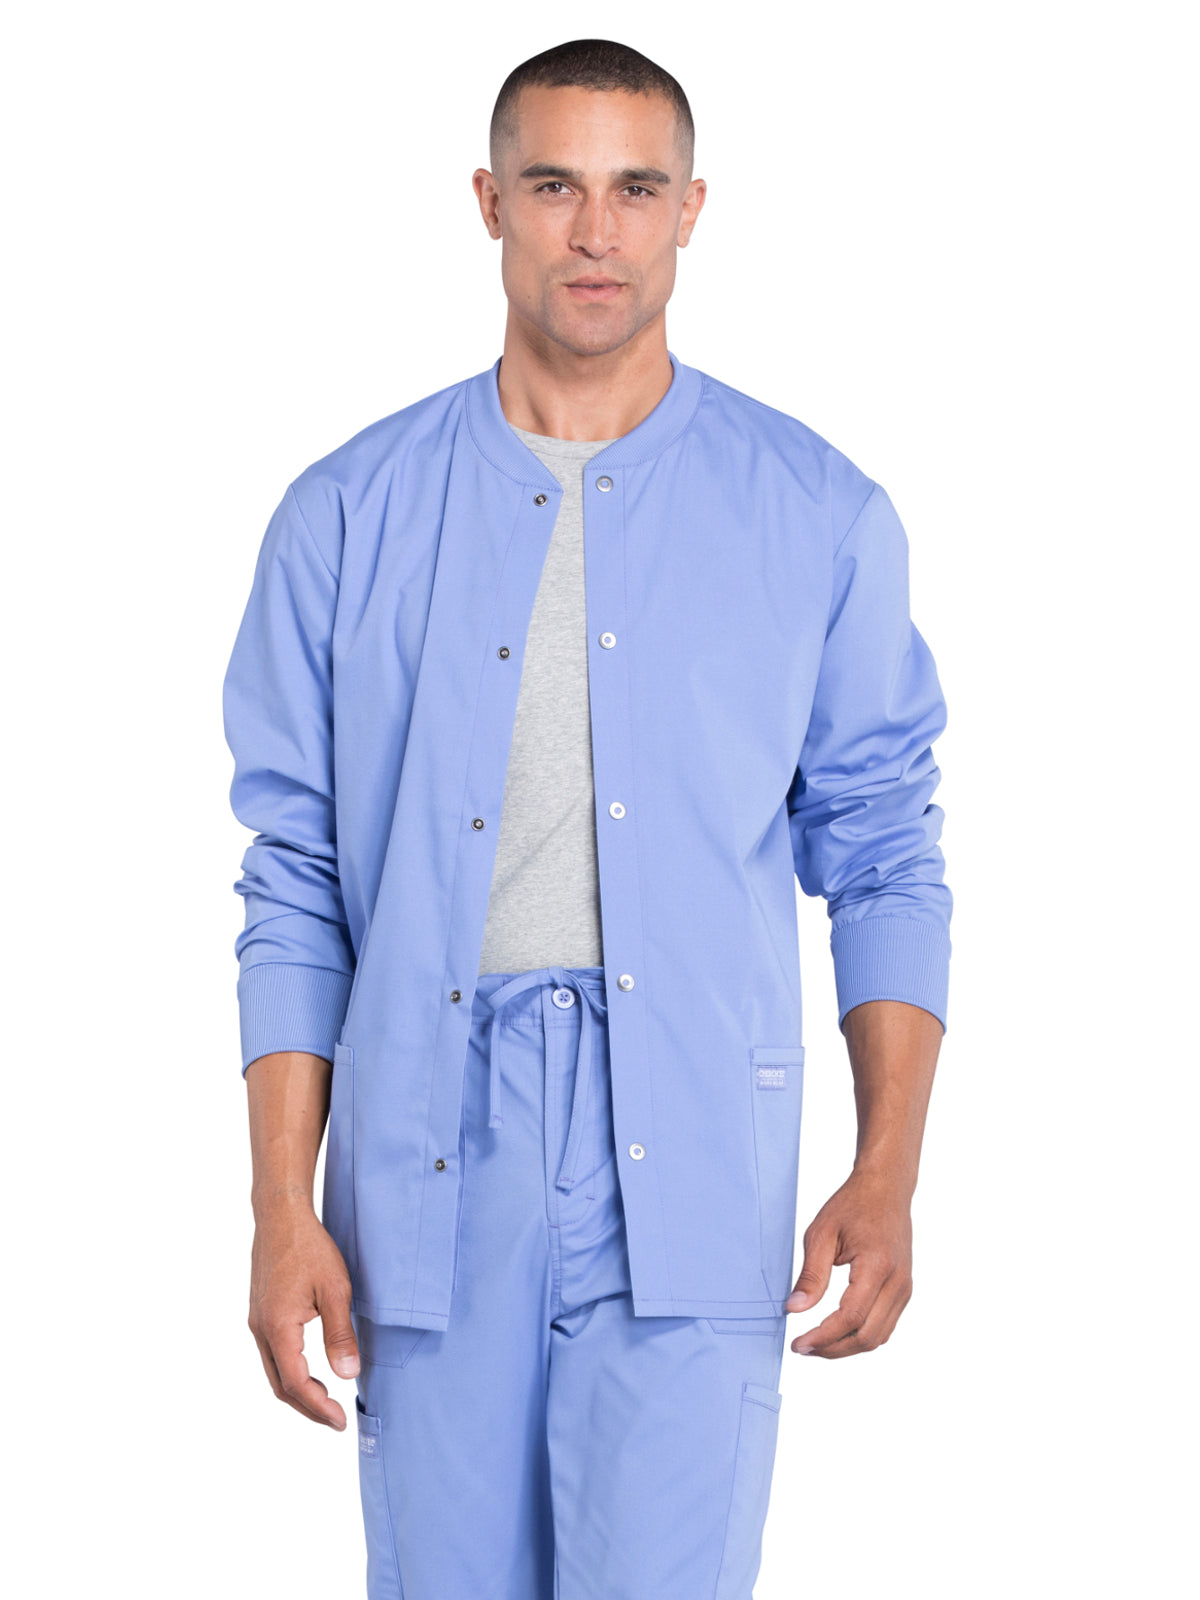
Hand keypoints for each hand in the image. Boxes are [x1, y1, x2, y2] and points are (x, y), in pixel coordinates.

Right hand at [248, 1205, 360, 1427]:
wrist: (281, 1216)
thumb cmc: (310, 1248)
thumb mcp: (336, 1290)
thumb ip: (340, 1335)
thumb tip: (347, 1376)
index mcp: (278, 1328)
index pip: (296, 1384)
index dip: (318, 1407)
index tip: (340, 1421)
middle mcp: (261, 1330)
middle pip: (280, 1385)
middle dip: (307, 1407)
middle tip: (334, 1418)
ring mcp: (257, 1322)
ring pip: (273, 1371)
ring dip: (298, 1391)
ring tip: (326, 1400)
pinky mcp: (260, 1313)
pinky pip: (271, 1354)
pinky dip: (290, 1371)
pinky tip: (310, 1370)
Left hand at [784, 1168, 913, 1357]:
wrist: (886, 1189)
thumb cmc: (853, 1205)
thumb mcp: (822, 1233)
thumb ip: (810, 1275)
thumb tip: (794, 1309)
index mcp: (877, 1266)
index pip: (851, 1316)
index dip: (823, 1336)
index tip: (799, 1344)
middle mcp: (897, 1282)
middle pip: (867, 1336)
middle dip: (833, 1349)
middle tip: (804, 1348)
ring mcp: (905, 1288)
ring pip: (878, 1337)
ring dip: (847, 1347)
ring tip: (817, 1343)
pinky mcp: (904, 1290)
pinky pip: (885, 1325)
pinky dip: (861, 1336)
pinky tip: (838, 1331)